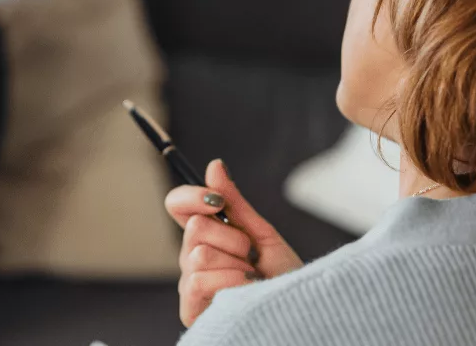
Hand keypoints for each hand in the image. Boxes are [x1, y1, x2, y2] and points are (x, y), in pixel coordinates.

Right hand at [165, 159, 303, 327]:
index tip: (218, 201)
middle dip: (233, 238)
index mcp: (205, 235)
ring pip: (199, 253)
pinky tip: (246, 290)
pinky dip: (231, 281)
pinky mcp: (191, 309)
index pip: (177, 204)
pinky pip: (198, 280)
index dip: (191, 196)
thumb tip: (214, 165)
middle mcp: (192, 257)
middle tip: (251, 255)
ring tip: (251, 278)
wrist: (298, 311)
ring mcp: (190, 284)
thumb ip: (235, 203)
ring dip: (237, 264)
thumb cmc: (282, 276)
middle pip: (194, 226)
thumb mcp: (262, 233)